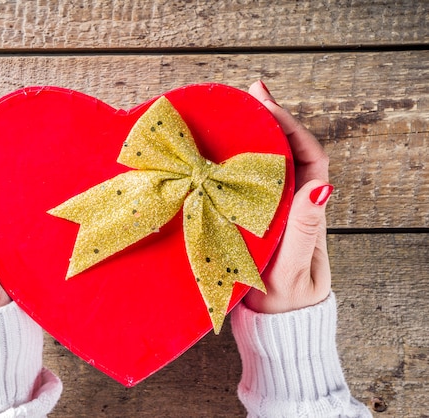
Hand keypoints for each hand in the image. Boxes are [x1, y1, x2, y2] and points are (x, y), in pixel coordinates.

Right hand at [244, 81, 332, 313]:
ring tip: (233, 114)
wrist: (274, 327)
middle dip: (271, 120)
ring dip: (254, 138)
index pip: (310, 158)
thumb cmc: (286, 303)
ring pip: (270, 167)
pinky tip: (220, 156)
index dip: (290, 126)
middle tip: (248, 94)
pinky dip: (238, 164)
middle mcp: (295, 207)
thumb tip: (319, 186)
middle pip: (289, 153)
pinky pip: (251, 186)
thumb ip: (303, 231)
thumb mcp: (293, 268)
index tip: (265, 103)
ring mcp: (276, 213)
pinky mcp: (256, 223)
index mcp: (310, 213)